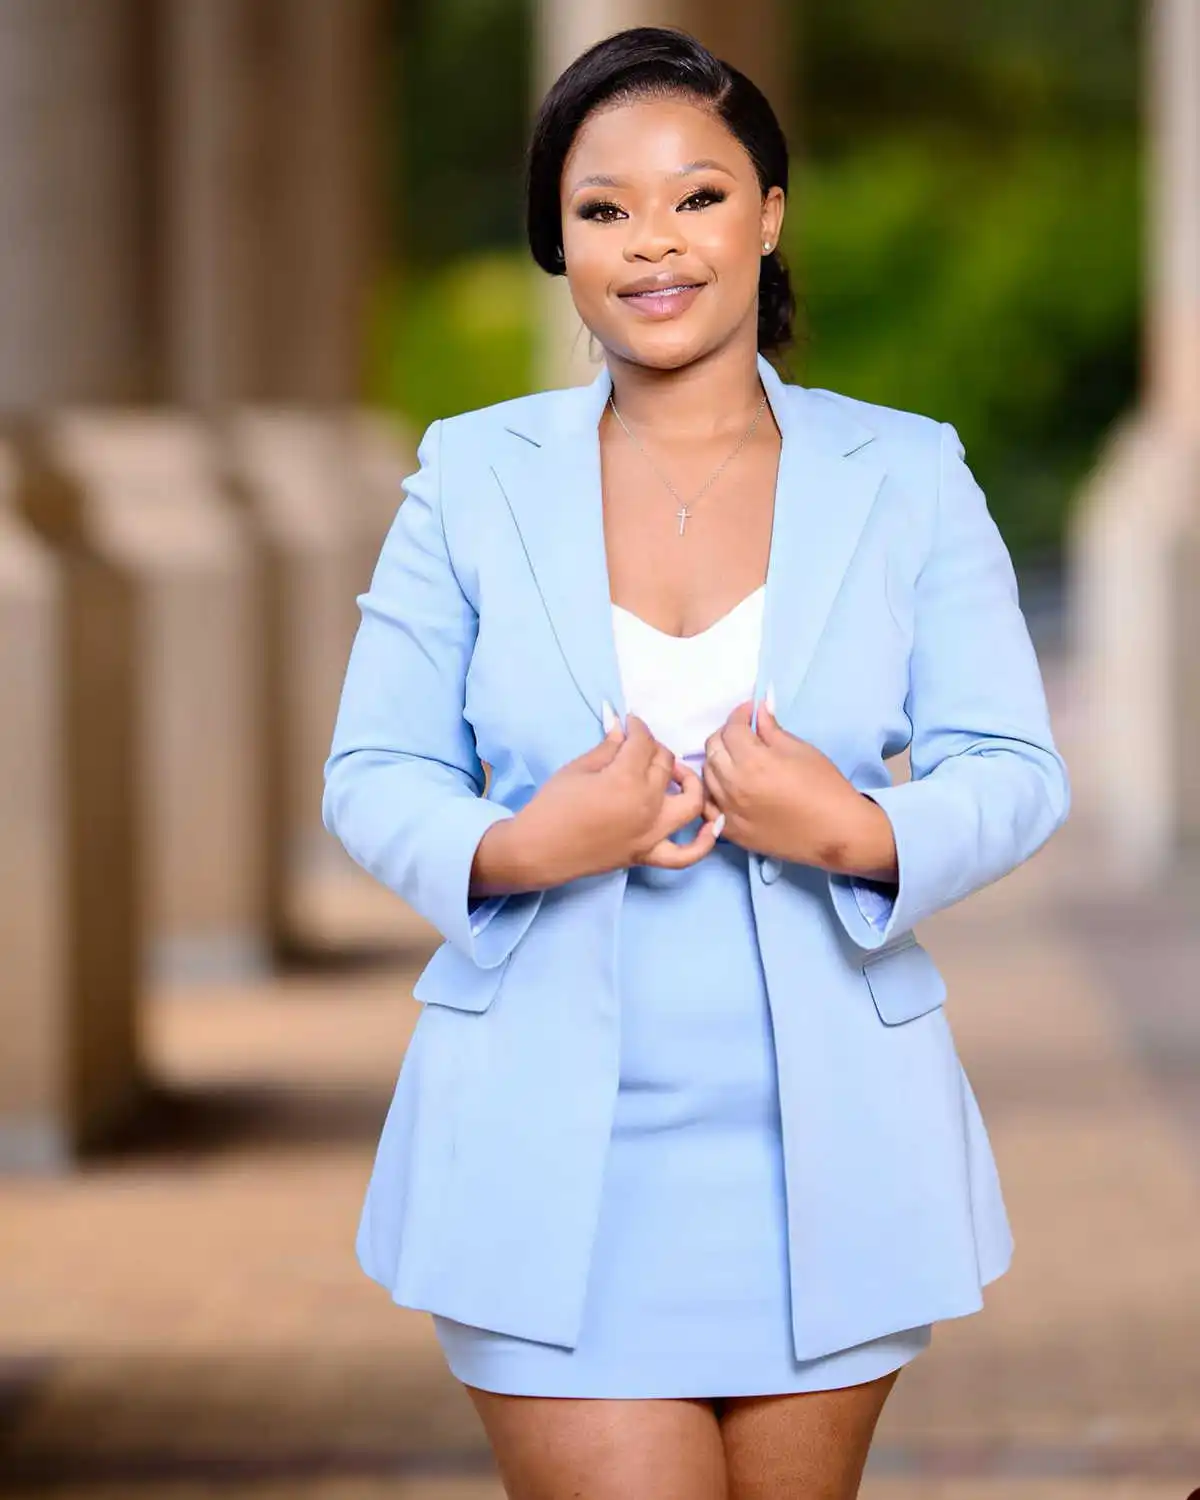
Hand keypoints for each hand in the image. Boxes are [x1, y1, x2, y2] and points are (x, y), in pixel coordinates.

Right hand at [507, 712, 721, 886]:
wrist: (538, 849)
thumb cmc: (552, 806)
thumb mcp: (578, 768)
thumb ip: (608, 748)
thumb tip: (623, 729)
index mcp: (626, 778)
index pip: (643, 742)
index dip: (638, 727)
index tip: (630, 723)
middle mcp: (647, 805)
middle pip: (666, 764)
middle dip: (654, 748)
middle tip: (639, 746)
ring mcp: (652, 833)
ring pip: (691, 802)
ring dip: (690, 782)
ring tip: (676, 775)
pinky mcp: (647, 854)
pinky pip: (686, 855)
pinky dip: (703, 842)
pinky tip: (711, 825)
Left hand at [702, 699, 897, 879]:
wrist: (836, 832)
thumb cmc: (825, 787)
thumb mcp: (801, 750)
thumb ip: (772, 730)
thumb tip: (759, 710)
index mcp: (753, 762)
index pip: (732, 729)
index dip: (741, 714)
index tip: (751, 710)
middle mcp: (734, 785)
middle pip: (713, 749)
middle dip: (726, 734)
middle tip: (743, 733)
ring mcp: (728, 810)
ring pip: (706, 775)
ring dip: (717, 760)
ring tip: (735, 758)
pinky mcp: (730, 831)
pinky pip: (707, 806)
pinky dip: (712, 791)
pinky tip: (727, 786)